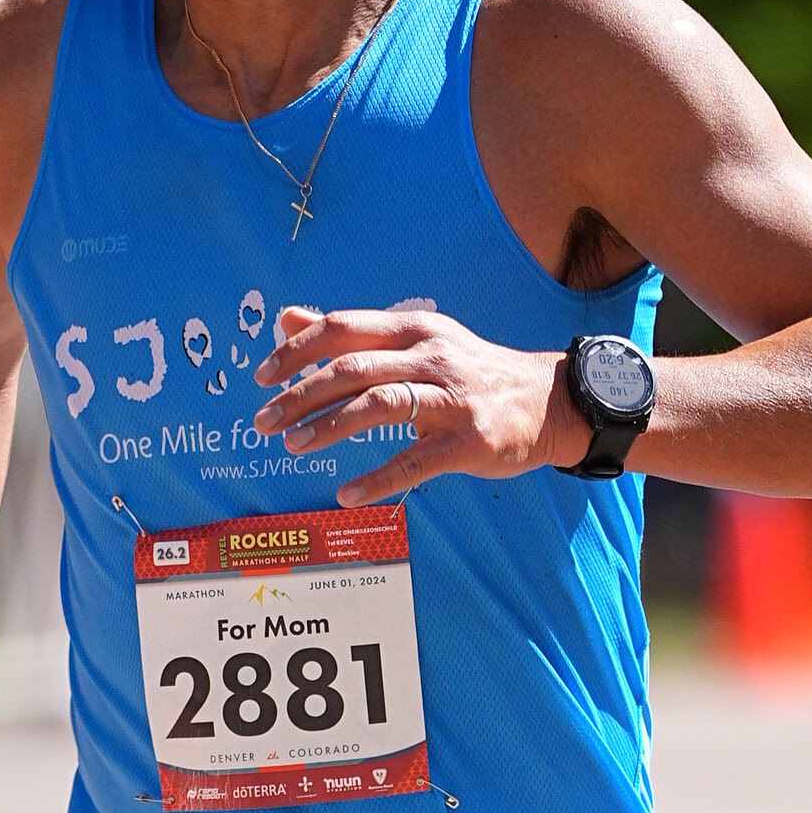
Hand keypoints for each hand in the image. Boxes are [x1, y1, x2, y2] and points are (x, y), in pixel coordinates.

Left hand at [252, 301, 586, 501]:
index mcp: (413, 329)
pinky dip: (377, 479)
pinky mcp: (468, 442)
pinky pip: (414, 462)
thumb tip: (288, 319)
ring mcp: (452, 400)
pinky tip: (346, 493)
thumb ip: (353, 333)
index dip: (296, 351)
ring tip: (294, 446)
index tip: (262, 377)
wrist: (549, 402)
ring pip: (378, 405)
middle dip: (300, 395)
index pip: (342, 329)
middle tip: (264, 421)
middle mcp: (431, 357)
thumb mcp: (417, 341)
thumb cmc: (471, 373)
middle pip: (352, 369)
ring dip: (328, 427)